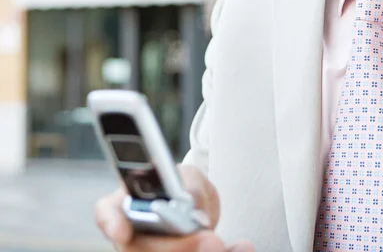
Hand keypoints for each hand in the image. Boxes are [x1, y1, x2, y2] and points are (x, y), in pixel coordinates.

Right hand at [95, 165, 253, 251]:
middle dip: (177, 247)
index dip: (113, 223)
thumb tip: (194, 211)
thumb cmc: (182, 184)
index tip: (123, 231)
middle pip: (140, 250)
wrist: (197, 204)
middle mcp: (132, 235)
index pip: (108, 213)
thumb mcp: (189, 175)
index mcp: (126, 203)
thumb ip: (189, 186)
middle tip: (210, 239)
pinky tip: (238, 248)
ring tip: (224, 245)